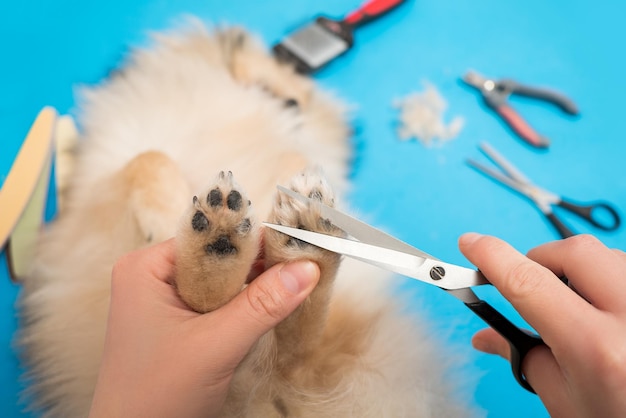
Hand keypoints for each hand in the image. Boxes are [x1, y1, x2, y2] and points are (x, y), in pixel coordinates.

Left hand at [88, 238, 319, 417]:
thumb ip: (262, 305)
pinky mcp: (179, 321)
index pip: (210, 239)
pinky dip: (245, 303)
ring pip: (222, 280)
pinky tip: (273, 302)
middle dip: (259, 264)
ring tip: (297, 279)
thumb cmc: (157, 397)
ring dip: (255, 285)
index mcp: (146, 267)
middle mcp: (153, 276)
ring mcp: (165, 299)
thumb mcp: (215, 346)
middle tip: (305, 261)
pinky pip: (219, 301)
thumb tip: (307, 268)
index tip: (298, 241)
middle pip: (218, 257)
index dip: (254, 239)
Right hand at [459, 233, 625, 417]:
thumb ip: (523, 357)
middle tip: (531, 288)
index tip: (471, 244)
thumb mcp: (564, 400)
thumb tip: (487, 335)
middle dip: (543, 260)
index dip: (492, 256)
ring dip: (581, 273)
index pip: (529, 283)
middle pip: (576, 252)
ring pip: (608, 257)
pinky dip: (609, 282)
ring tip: (577, 310)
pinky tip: (607, 312)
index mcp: (596, 349)